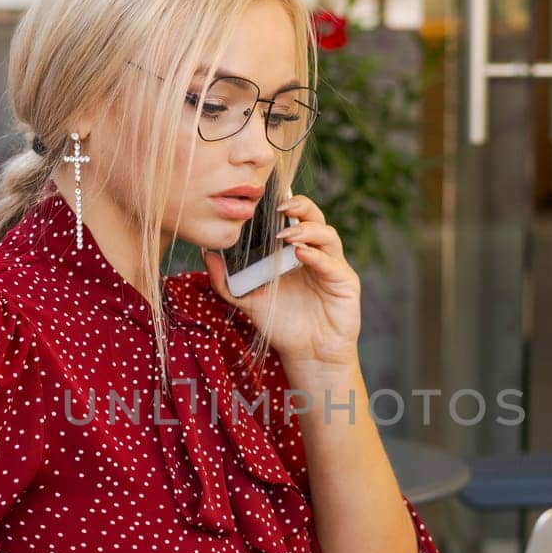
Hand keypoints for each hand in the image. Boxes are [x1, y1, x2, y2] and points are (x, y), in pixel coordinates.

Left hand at [201, 193, 362, 373]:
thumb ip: (225, 281)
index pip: (293, 218)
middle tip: (280, 206)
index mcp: (295, 252)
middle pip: (314, 218)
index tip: (266, 197)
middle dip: (300, 206)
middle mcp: (317, 253)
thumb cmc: (282, 325)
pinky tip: (300, 254)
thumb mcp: (248, 301)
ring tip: (286, 234)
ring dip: (307, 230)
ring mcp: (333, 266)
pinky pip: (332, 263)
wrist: (308, 355)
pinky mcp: (345, 282)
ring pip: (327, 235)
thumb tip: (206, 254)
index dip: (284, 204)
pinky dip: (317, 256)